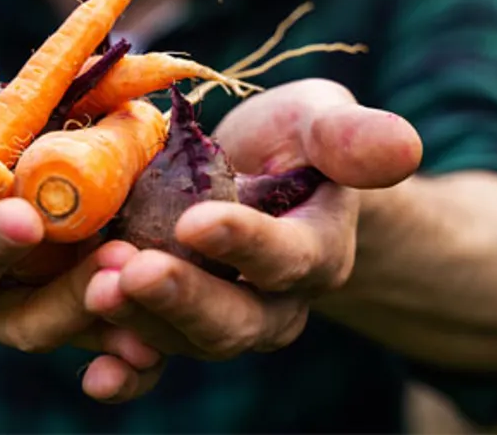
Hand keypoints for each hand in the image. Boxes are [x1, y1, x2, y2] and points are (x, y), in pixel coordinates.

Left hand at [82, 79, 422, 359]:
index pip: (286, 257)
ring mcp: (223, 321)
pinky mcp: (176, 327)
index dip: (244, 244)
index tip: (196, 221)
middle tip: (131, 272)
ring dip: (140, 322)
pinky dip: (127, 373)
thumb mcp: (320, 121)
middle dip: (183, 300)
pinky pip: (155, 363)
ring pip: (187, 340)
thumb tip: (402, 148)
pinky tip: (94, 376)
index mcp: (316, 251)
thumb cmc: (292, 142)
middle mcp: (275, 302)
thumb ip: (349, 136)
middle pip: (236, 321)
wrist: (259, 178)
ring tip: (97, 287)